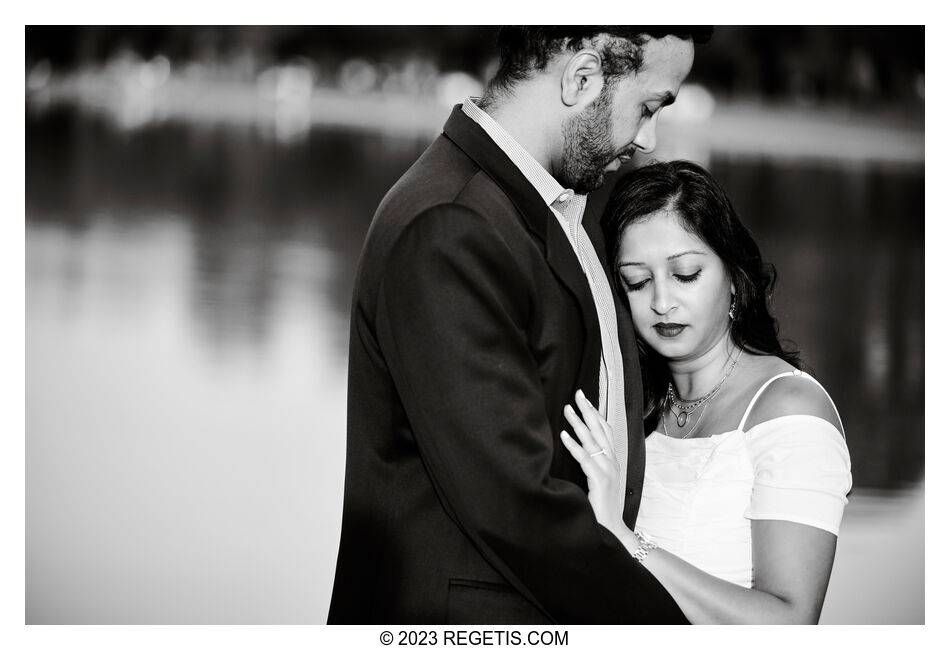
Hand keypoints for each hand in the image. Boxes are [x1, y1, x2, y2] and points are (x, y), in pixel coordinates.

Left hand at [559, 390, 624, 533]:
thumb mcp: (598, 481)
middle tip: (577, 394)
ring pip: (592, 441)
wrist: (612, 530)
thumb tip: (581, 449)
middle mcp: (613, 462)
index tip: (586, 399)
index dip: (596, 414)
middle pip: (600, 430)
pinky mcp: (600, 481)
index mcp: (613, 461)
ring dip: (578, 423)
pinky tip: (564, 436)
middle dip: (588, 411)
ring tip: (566, 409)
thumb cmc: (601, 507)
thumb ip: (593, 465)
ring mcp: (608, 471)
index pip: (605, 431)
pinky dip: (574, 446)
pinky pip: (585, 459)